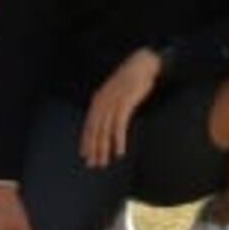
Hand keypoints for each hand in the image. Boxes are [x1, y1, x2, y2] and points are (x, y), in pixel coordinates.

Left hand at [80, 49, 160, 168]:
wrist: (143, 64)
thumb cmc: (131, 81)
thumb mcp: (116, 94)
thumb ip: (110, 107)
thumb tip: (107, 122)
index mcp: (98, 100)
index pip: (88, 126)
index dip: (86, 142)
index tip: (85, 156)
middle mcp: (101, 102)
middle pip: (94, 130)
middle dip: (93, 149)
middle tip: (93, 165)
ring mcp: (112, 103)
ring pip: (104, 131)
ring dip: (104, 148)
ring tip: (104, 162)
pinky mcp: (124, 103)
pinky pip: (119, 126)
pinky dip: (118, 140)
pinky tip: (119, 152)